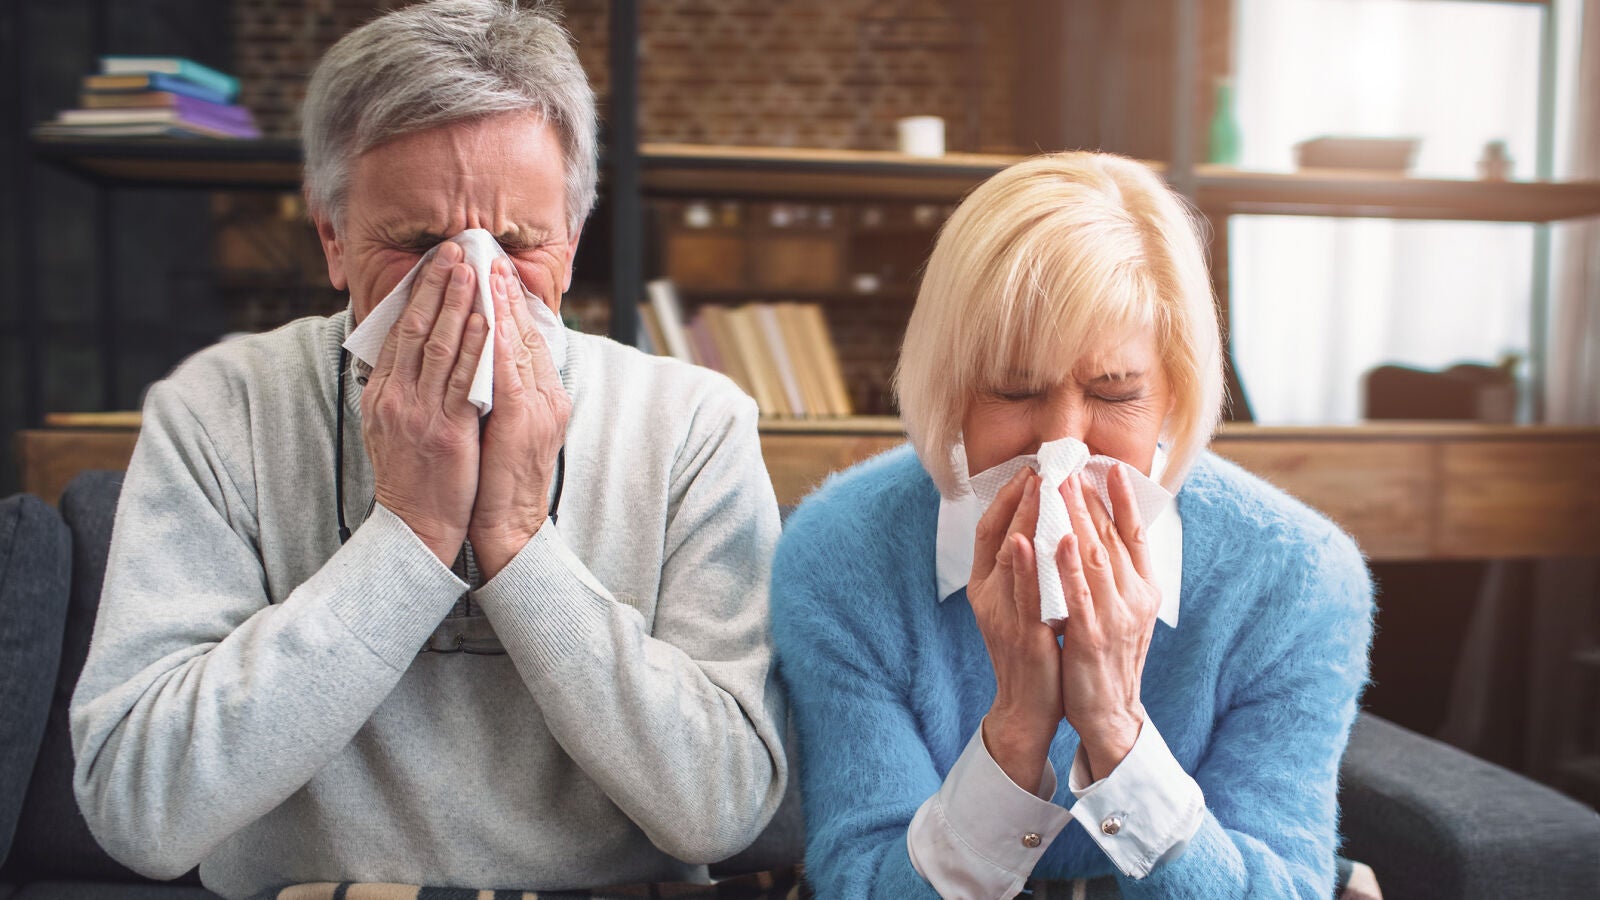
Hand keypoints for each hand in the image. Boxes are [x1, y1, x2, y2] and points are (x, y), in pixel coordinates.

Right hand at [362, 240, 487, 564]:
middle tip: (454, 249)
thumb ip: (399, 393)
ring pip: (440, 345)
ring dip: (458, 303)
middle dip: (436, 285)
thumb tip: (406, 360)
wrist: (414, 528)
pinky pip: (463, 379)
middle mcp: (396, 398)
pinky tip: (487, 320)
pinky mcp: (446, 430)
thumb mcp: (391, 430)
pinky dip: (475, 345)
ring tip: (472, 269)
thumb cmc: (412, 480)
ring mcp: (420, 413)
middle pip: (417, 329)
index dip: (418, 295)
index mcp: (382, 395)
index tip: (434, 265)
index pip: (400, 333)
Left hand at [467, 257, 570, 578]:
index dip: (508, 303)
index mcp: (543, 397)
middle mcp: (548, 397)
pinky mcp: (525, 421)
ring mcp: (540, 408)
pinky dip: (497, 341)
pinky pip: (510, 372)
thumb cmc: (496, 481)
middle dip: (505, 293)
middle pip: (526, 333)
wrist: (507, 528)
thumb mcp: (502, 428)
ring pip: (519, 345)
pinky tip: (485, 316)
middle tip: (486, 256)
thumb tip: (477, 361)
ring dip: (501, 305)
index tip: (491, 271)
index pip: (525, 339)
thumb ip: (497, 393)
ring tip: (485, 271)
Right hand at [967, 468, 1063, 793]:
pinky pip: (1022, 595)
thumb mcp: (1021, 604)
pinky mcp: (1021, 635)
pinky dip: (1023, 566)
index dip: (1006, 497)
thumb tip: (1039, 528)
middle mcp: (987, 595)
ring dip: (1022, 520)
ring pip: (1008, 558)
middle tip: (1038, 465)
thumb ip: (1024, 570)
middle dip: (1018, 497)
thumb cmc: (1032, 653)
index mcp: (985, 586)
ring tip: (1036, 486)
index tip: (1028, 469)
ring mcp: (1002, 615)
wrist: (1027, 708)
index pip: (989, 529)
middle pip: (996, 535)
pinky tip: (1028, 540)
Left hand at [1055, 465, 1161, 780]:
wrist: (1110, 715)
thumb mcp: (1123, 612)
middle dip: (1090, 498)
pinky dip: (1067, 564)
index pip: (1136, 534)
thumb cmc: (1110, 659)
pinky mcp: (1090, 637)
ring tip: (1060, 485)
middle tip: (1070, 463)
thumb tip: (1106, 535)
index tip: (1110, 466)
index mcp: (1145, 590)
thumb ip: (1117, 576)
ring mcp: (1115, 617)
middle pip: (1112, 537)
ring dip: (1076, 518)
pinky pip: (1078, 594)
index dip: (1125, 499)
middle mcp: (1135, 598)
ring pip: (1095, 557)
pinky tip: (1055, 538)